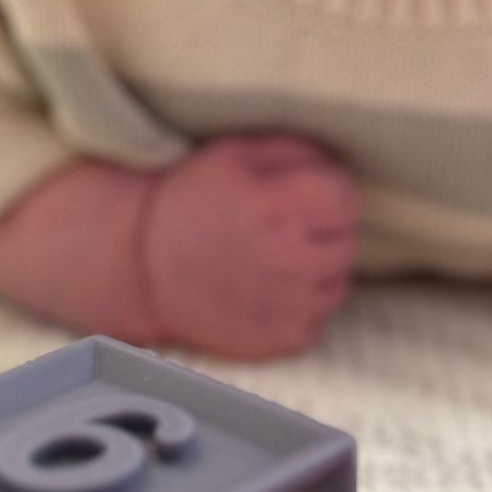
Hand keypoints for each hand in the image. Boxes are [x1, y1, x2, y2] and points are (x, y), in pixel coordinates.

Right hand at [137, 134, 360, 359]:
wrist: (144, 265)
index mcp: (285, 207)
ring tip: (274, 256)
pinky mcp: (284, 339)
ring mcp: (292, 305)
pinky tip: (268, 287)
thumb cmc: (192, 200)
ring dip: (316, 267)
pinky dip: (301, 304)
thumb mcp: (238, 153)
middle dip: (322, 228)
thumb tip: (338, 167)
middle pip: (346, 239)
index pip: (347, 197)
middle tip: (281, 225)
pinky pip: (318, 317)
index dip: (327, 188)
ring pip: (337, 280)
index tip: (300, 192)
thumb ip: (299, 152)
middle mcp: (295, 259)